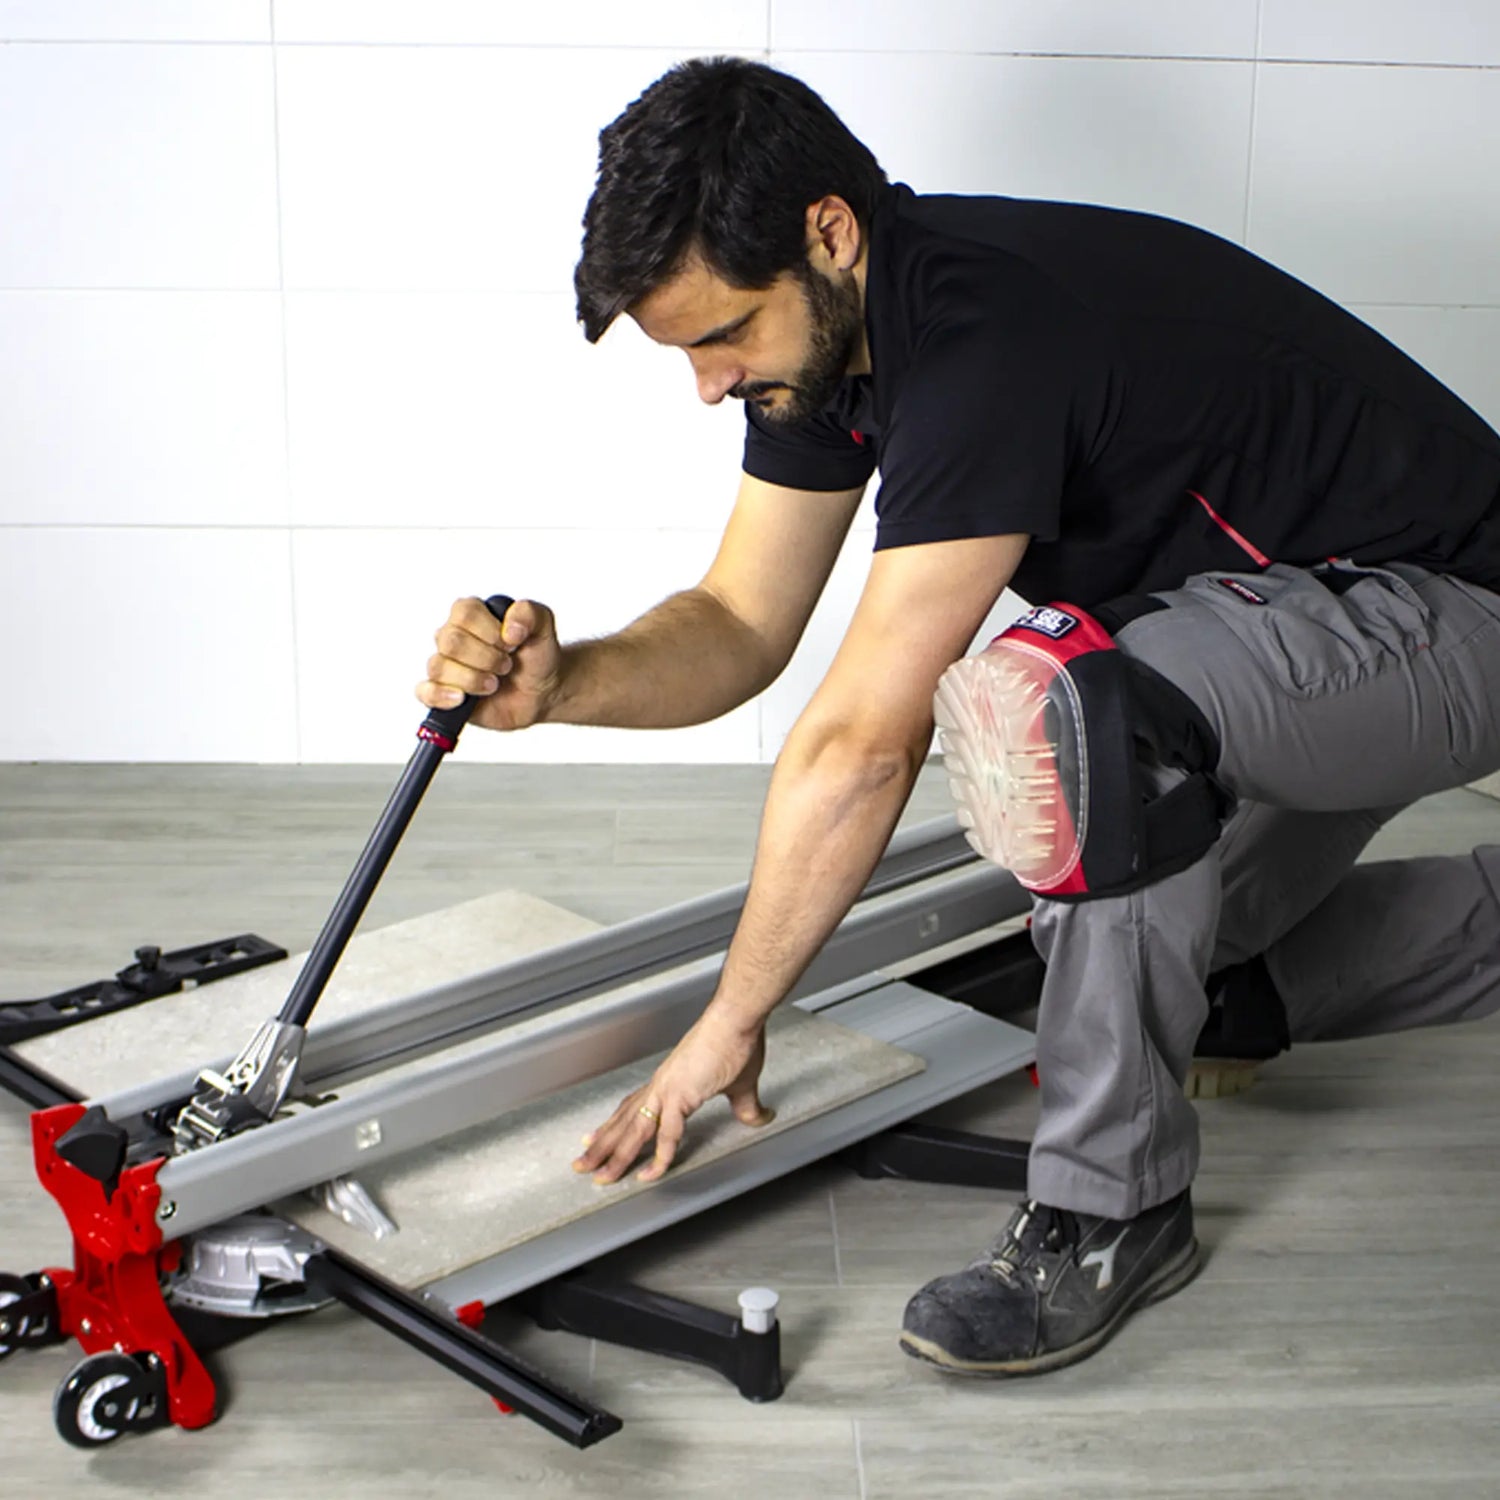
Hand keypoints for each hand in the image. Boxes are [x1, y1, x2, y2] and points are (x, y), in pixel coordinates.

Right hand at [417, 596, 562, 731]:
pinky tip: (462, 699)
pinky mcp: (443, 692)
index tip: (511, 644)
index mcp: (471, 615)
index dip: (490, 632)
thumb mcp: (544, 629)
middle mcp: (452, 637)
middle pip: (450, 642)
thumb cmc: (536, 658)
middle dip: (486, 658)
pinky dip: (441, 696)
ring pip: (438, 667)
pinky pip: (425, 692)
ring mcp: (446, 665)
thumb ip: (531, 614)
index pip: (465, 613)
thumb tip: (510, 629)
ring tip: (494, 684)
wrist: (541, 693)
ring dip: (473, 679)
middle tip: (506, 666)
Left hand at [574, 1014, 774, 1184]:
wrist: (735, 1020)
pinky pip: (667, 1135)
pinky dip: (658, 1157)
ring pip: (634, 1132)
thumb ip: (745, 1105)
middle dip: (602, 1147)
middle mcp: (661, 1086)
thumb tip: (759, 1116)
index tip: (597, 1139)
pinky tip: (650, 1175)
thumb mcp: (740, 1082)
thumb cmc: (735, 1041)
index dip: (614, 1126)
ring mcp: (667, 1091)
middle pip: (624, 1123)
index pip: (633, 1109)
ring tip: (600, 1177)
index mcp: (669, 1081)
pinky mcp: (680, 1096)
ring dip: (616, 1157)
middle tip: (582, 1165)